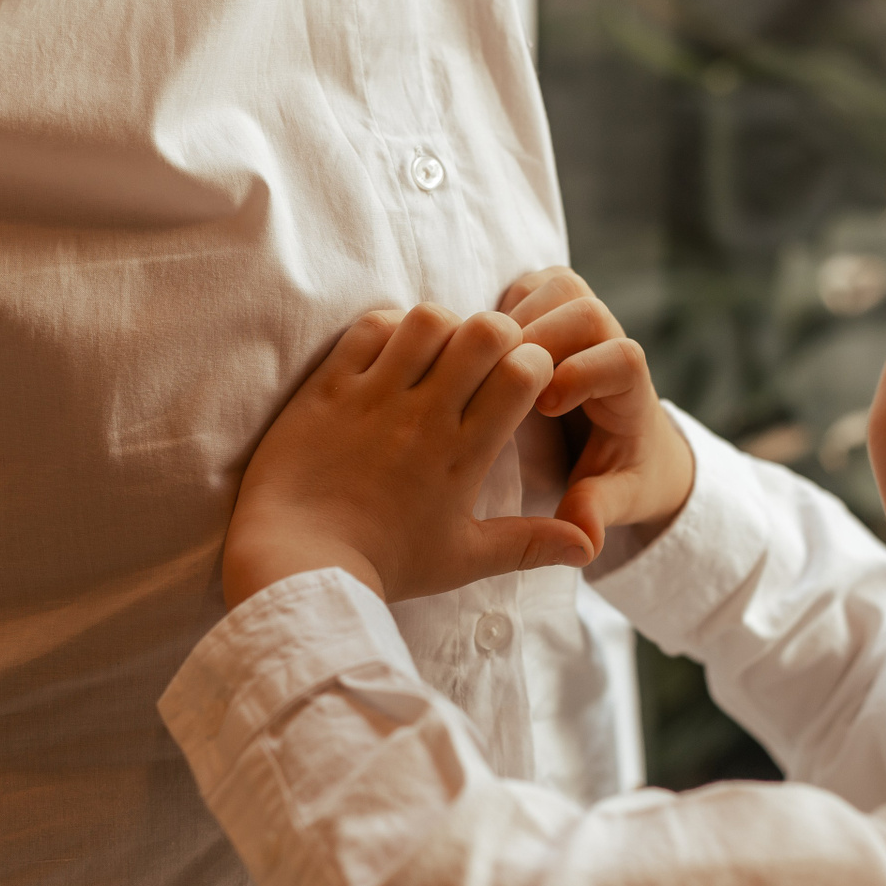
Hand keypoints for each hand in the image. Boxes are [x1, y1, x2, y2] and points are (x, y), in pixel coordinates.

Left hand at [223, 305, 594, 607]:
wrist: (296, 565)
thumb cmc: (383, 565)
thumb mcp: (463, 559)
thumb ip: (529, 546)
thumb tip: (589, 549)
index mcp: (463, 454)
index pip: (523, 373)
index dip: (534, 364)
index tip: (522, 380)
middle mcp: (423, 417)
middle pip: (484, 332)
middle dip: (498, 333)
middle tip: (484, 356)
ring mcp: (373, 398)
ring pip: (428, 320)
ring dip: (442, 326)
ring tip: (436, 352)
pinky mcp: (328, 388)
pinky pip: (368, 328)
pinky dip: (388, 328)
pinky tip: (391, 353)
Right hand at [502, 268, 693, 555]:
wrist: (624, 444)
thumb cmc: (619, 474)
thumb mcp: (615, 499)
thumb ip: (598, 509)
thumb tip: (583, 537)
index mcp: (633, 389)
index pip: (622, 358)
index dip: (585, 372)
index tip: (548, 405)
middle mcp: (611, 341)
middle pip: (584, 308)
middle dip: (539, 336)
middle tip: (499, 374)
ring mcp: (580, 316)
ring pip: (551, 288)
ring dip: (513, 318)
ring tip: (481, 364)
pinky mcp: (547, 306)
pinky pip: (523, 288)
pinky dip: (496, 310)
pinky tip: (471, 352)